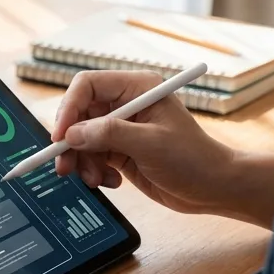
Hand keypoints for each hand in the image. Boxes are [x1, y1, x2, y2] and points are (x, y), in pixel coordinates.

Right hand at [52, 70, 238, 215]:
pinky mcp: (121, 150)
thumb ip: (109, 135)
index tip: (60, 137)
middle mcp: (126, 104)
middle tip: (64, 167)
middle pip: (79, 114)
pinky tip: (113, 182)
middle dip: (70, 142)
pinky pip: (92, 157)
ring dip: (83, 161)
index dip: (69, 108)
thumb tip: (72, 135)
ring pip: (82, 139)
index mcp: (137, 88)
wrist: (213, 188)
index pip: (87, 86)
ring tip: (97, 180)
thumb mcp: (151, 144)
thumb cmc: (193, 159)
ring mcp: (123, 128)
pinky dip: (95, 171)